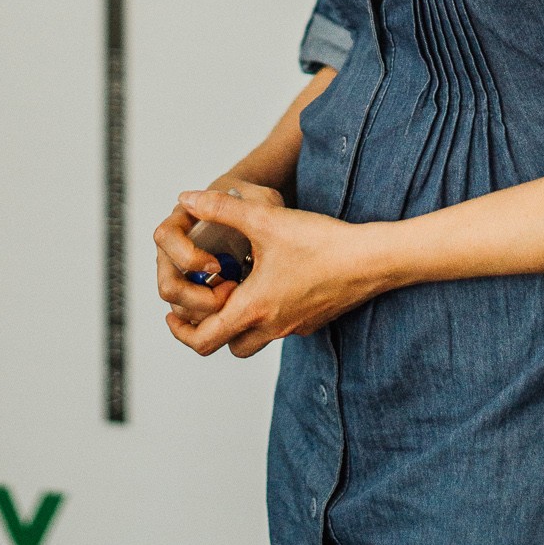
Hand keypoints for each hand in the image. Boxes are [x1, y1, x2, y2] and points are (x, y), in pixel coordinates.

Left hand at [162, 188, 387, 358]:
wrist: (370, 259)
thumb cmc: (319, 241)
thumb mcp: (264, 219)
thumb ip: (222, 208)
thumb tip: (187, 198)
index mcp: (253, 308)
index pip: (203, 340)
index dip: (180, 330)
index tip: (173, 311)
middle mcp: (271, 326)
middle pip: (225, 346)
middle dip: (208, 327)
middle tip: (203, 300)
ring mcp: (294, 327)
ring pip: (253, 339)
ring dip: (237, 322)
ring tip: (234, 288)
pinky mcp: (312, 320)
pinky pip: (278, 328)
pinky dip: (264, 314)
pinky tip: (270, 281)